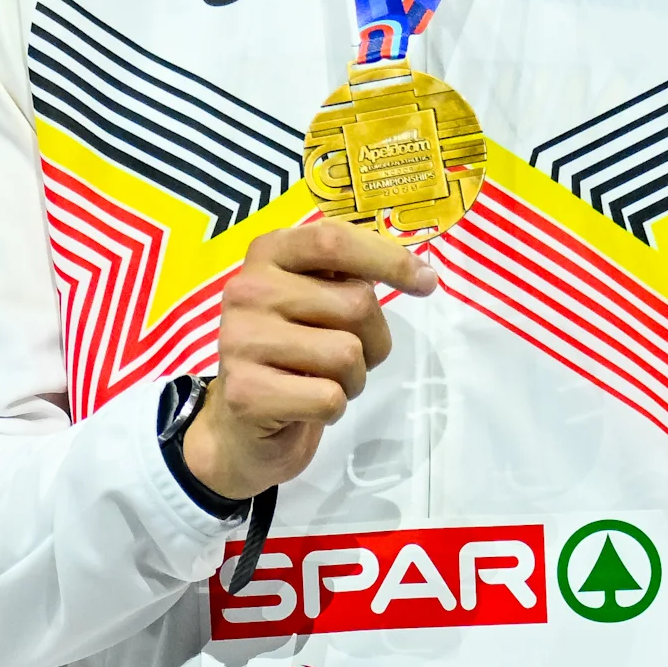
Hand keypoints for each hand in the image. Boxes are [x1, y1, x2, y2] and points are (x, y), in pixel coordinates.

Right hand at [183, 219, 441, 501]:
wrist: (244, 426)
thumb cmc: (294, 353)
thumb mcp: (317, 299)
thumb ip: (351, 275)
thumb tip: (422, 274)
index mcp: (267, 254)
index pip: (333, 240)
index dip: (388, 258)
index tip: (427, 282)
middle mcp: (247, 289)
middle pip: (355, 303)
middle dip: (373, 338)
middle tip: (348, 356)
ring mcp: (240, 341)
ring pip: (347, 353)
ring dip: (353, 378)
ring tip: (322, 380)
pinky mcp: (245, 393)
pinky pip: (329, 398)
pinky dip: (334, 409)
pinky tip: (306, 406)